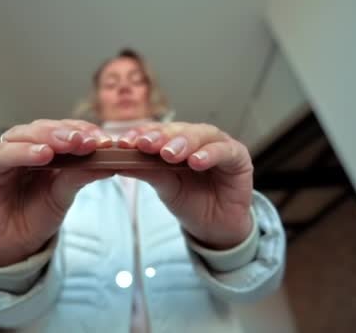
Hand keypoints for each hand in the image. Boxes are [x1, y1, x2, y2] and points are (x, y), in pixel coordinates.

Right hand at [0, 119, 112, 265]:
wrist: (14, 245)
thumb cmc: (38, 216)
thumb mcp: (64, 195)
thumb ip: (80, 175)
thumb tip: (109, 162)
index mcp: (45, 147)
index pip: (64, 129)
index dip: (83, 131)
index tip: (104, 139)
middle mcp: (23, 146)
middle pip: (44, 128)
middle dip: (67, 132)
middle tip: (87, 140)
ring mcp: (3, 154)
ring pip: (24, 135)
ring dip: (48, 137)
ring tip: (69, 144)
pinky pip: (3, 154)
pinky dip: (23, 152)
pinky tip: (42, 155)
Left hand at [117, 122, 253, 249]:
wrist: (215, 226)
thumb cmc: (190, 201)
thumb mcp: (164, 186)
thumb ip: (146, 171)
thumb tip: (117, 162)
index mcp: (177, 141)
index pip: (157, 131)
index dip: (140, 134)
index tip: (123, 143)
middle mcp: (197, 138)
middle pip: (178, 129)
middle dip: (161, 136)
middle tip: (145, 145)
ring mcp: (219, 145)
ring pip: (202, 134)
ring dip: (184, 142)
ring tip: (169, 155)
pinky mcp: (238, 157)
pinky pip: (225, 151)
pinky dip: (210, 153)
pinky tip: (197, 161)